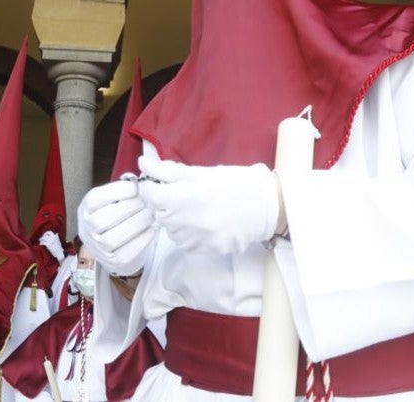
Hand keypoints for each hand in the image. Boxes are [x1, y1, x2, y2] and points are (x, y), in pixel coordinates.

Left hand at [38, 230, 64, 262]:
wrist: (59, 253)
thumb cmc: (59, 247)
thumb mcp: (58, 241)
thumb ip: (57, 237)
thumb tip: (56, 233)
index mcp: (55, 237)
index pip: (49, 232)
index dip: (46, 233)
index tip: (44, 234)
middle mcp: (52, 238)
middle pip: (45, 235)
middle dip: (42, 236)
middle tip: (41, 238)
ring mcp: (50, 241)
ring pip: (43, 238)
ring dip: (41, 239)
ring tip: (40, 241)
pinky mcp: (48, 245)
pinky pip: (43, 242)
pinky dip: (41, 243)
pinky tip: (40, 244)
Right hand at [78, 180, 154, 276]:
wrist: (115, 248)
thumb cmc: (116, 217)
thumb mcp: (113, 200)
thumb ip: (123, 188)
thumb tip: (139, 175)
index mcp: (86, 209)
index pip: (96, 199)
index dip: (117, 191)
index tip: (135, 187)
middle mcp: (87, 229)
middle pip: (102, 220)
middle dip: (128, 208)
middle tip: (145, 202)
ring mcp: (99, 248)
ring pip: (113, 238)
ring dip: (136, 223)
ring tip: (150, 215)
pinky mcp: (114, 261)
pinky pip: (127, 252)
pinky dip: (141, 239)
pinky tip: (151, 229)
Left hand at [137, 156, 280, 254]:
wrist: (269, 206)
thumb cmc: (238, 183)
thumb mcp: (203, 172)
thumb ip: (170, 171)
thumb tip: (144, 165)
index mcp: (187, 197)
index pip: (150, 196)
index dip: (149, 187)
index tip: (155, 183)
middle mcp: (189, 222)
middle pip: (159, 213)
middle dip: (163, 202)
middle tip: (180, 192)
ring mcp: (198, 239)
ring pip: (170, 229)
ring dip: (174, 218)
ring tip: (195, 207)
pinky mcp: (206, 250)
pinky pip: (184, 241)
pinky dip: (187, 231)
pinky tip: (203, 221)